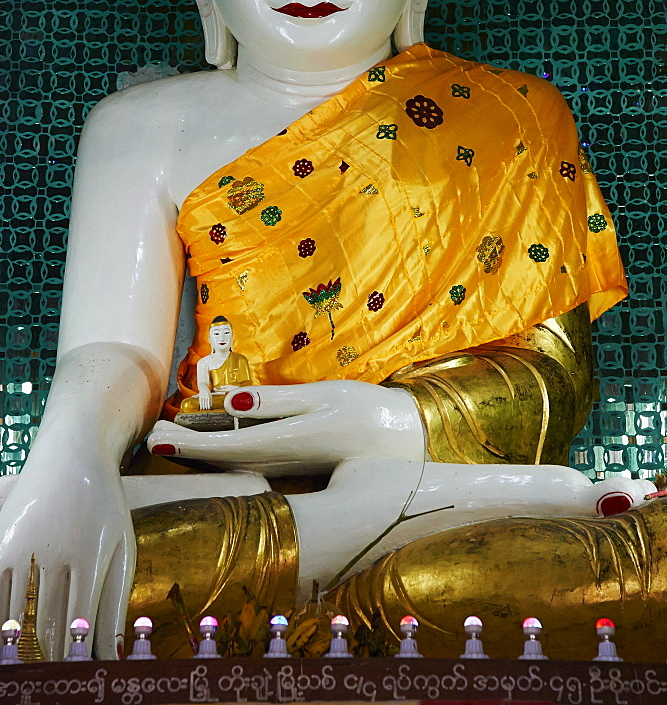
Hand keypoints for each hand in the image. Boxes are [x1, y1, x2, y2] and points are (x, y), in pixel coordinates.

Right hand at [0, 426, 134, 660]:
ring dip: (18, 645)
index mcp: (90, 557)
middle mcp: (54, 553)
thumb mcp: (122, 546)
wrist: (72, 453)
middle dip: (48, 659)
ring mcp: (22, 548)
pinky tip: (6, 636)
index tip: (75, 679)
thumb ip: (115, 600)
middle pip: (45, 624)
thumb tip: (112, 655)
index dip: (74, 659)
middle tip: (52, 681)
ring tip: (29, 667)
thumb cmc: (103, 505)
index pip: (78, 625)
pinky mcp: (0, 543)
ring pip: (13, 615)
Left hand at [148, 380, 424, 475]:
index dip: (188, 443)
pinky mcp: (299, 468)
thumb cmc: (370, 415)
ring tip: (174, 438)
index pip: (225, 446)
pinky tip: (216, 442)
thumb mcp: (325, 398)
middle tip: (153, 437)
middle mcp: (283, 464)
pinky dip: (225, 454)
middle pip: (223, 461)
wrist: (411, 444)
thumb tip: (229, 401)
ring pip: (234, 466)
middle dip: (187, 451)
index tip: (157, 436)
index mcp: (288, 444)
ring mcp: (291, 470)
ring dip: (202, 454)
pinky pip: (251, 464)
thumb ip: (275, 401)